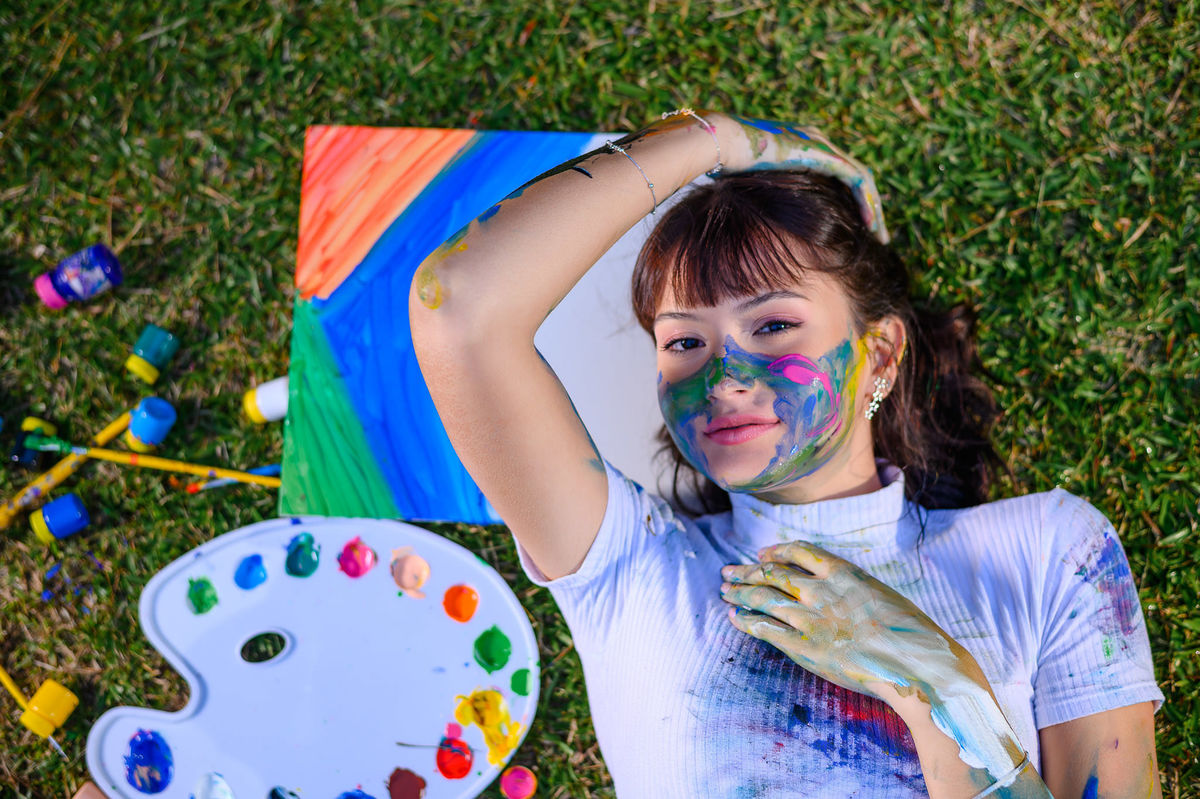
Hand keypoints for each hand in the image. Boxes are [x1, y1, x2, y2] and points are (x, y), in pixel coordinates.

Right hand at [703, 112, 888, 242]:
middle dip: (868, 208)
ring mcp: (820, 145)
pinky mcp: (821, 153)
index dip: (850, 203)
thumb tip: (751, 220)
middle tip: (877, 234)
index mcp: (802, 148)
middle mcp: (816, 142)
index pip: (837, 176)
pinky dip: (865, 201)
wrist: (722, 143)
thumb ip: (762, 196)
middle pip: (853, 178)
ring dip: (872, 208)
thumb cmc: (725, 165)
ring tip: (879, 234)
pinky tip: (870, 224)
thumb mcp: (749, 185)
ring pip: (859, 180)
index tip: (855, 228)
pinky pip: (854, 179)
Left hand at [722, 541, 1037, 789]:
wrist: (916, 665)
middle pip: (772, 573)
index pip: (798, 552)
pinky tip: (735, 618)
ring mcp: (809, 619)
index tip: (761, 555)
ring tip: (725, 591)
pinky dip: (746, 622)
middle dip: (747, 572)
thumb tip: (836, 589)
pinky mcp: (803, 648)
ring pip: (763, 598)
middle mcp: (820, 591)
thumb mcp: (881, 595)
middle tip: (729, 572)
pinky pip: (765, 629)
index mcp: (843, 573)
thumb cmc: (910, 634)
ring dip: (740, 594)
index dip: (775, 552)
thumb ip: (852, 589)